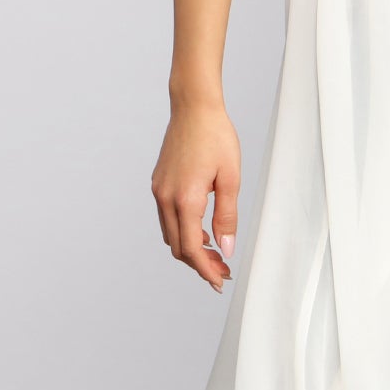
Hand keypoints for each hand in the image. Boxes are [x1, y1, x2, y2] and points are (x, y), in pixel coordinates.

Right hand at [153, 100, 239, 291]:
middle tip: (223, 271)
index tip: (220, 281)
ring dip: (190, 249)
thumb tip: (226, 248)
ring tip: (215, 254)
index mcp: (185, 199)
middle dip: (199, 264)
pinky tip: (202, 231)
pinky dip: (182, 231)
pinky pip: (167, 218)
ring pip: (170, 234)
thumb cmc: (216, 137)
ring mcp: (159, 191)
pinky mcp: (158, 184)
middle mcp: (166, 198)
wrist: (194, 108)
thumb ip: (227, 217)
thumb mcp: (231, 178)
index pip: (191, 248)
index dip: (205, 269)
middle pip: (177, 247)